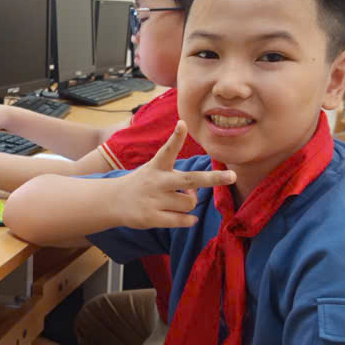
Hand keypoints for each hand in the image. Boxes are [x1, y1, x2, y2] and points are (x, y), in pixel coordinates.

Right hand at [116, 121, 234, 229]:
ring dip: (190, 202)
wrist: (113, 201)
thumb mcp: (154, 170)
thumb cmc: (142, 183)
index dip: (176, 137)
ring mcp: (154, 200)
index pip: (168, 149)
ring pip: (190, 202)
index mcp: (157, 166)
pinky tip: (186, 218)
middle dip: (212, 178)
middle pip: (189, 179)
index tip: (182, 124)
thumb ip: (177, 176)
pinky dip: (189, 220)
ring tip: (177, 201)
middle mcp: (157, 181)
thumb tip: (198, 189)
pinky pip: (182, 220)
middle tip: (232, 175)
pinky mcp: (151, 217)